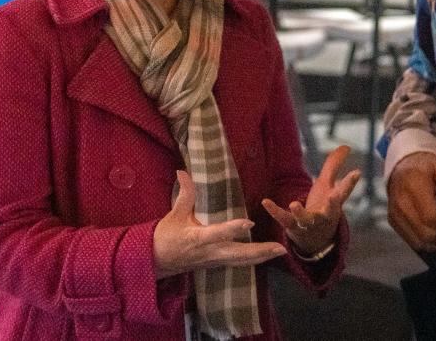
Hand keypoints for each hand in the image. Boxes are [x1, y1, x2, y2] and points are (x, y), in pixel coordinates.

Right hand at [152, 170, 285, 279]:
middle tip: (280, 248)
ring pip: (241, 261)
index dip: (233, 228)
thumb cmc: (164, 237)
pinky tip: (267, 256)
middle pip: (237, 254)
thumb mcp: (174, 215)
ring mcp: (214, 260)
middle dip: (259, 251)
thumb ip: (185, 194)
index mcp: (197, 238)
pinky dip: (253, 260)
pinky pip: (238, 263)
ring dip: (261, 257)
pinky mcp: (216, 264)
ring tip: (281, 251)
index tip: (250, 222)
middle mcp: (209, 251)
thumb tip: (183, 171)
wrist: (155, 262)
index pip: (218, 233)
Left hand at [262, 145, 360, 255]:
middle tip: (333, 197)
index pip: (344, 191)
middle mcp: (324, 215)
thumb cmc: (323, 208)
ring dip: (301, 213)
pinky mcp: (293, 227)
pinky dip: (275, 211)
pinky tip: (266, 201)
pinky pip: (284, 219)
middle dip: (332, 205)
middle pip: (330, 210)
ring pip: (306, 219)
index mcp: (334, 203)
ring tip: (294, 204)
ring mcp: (309, 223)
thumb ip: (334, 166)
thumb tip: (346, 146)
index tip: (357, 172)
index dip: (351, 182)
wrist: (314, 240)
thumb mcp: (329, 186)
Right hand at [387, 152, 435, 252]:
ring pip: (419, 242)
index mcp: (414, 186)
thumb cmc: (427, 167)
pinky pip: (412, 242)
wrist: (403, 165)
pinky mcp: (393, 221)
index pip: (431, 217)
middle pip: (425, 233)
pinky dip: (427, 243)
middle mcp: (400, 202)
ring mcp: (394, 214)